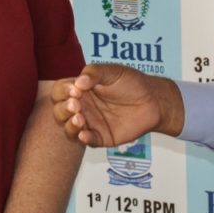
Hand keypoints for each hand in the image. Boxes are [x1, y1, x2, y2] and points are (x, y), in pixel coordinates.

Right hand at [51, 64, 182, 146]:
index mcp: (81, 89)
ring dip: (69, 125)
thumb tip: (78, 83)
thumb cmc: (132, 82)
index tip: (74, 89)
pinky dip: (83, 138)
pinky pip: (88, 141)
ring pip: (69, 128)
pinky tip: (85, 134)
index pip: (60, 91)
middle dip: (63, 109)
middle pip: (59, 111)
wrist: (153, 100)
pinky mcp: (102, 136)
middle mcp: (83, 106)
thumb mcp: (112, 71)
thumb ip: (94, 73)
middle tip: (76, 105)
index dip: (62, 91)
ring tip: (80, 119)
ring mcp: (91, 122)